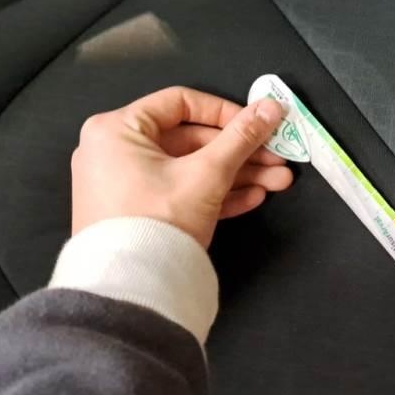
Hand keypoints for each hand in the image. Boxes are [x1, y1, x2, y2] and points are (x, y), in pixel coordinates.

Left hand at [71, 86, 289, 248]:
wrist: (130, 292)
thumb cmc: (158, 220)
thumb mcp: (207, 174)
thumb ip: (242, 137)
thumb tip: (272, 107)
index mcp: (118, 130)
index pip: (180, 103)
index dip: (225, 111)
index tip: (257, 124)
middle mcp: (116, 152)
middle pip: (192, 140)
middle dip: (242, 152)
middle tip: (278, 157)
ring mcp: (126, 185)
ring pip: (191, 169)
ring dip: (237, 174)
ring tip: (278, 182)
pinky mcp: (139, 212)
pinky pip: (180, 192)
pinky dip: (214, 193)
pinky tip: (253, 197)